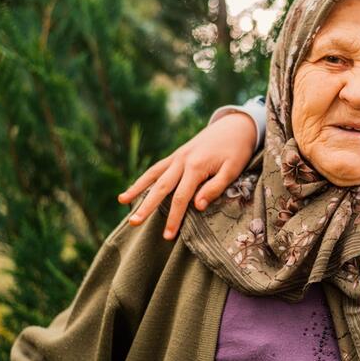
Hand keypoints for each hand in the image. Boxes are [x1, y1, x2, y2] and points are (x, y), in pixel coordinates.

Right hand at [117, 112, 256, 239]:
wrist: (236, 125)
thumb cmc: (238, 150)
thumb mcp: (233, 169)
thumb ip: (215, 188)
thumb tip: (197, 206)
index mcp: (196, 166)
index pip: (181, 198)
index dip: (174, 218)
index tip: (168, 236)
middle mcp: (182, 161)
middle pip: (161, 187)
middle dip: (147, 207)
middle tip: (133, 223)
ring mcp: (177, 156)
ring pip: (153, 175)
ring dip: (137, 189)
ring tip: (122, 201)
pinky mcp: (177, 155)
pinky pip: (157, 168)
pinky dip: (145, 178)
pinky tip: (135, 188)